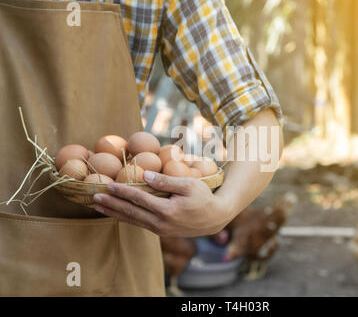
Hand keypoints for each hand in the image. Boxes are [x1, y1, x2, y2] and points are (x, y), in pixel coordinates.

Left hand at [92, 171, 234, 236]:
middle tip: (94, 197)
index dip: (122, 192)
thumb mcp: (189, 184)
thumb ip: (166, 180)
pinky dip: (126, 218)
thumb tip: (144, 174)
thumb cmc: (204, 197)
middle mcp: (161, 223)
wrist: (214, 218)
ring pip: (132, 220)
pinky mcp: (161, 231)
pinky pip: (139, 224)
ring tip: (99, 206)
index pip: (139, 199)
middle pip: (130, 212)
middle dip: (111, 204)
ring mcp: (160, 229)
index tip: (108, 185)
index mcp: (167, 210)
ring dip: (114, 213)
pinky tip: (116, 213)